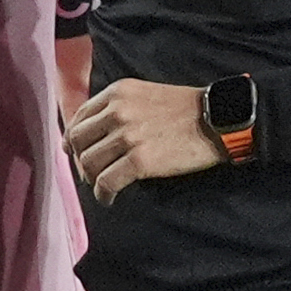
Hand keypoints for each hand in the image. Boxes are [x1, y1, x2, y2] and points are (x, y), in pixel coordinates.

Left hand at [65, 78, 225, 204]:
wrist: (217, 118)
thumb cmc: (183, 108)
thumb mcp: (144, 94)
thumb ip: (117, 107)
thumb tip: (93, 134)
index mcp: (117, 93)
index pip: (80, 117)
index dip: (74, 138)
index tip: (75, 151)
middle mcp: (117, 111)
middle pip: (79, 140)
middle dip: (80, 159)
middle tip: (89, 173)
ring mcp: (127, 136)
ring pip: (90, 163)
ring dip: (92, 178)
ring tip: (101, 186)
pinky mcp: (140, 161)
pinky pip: (107, 182)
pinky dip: (103, 194)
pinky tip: (108, 198)